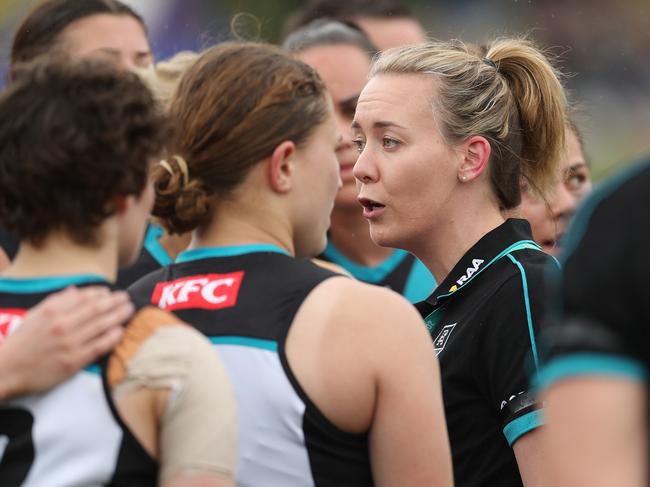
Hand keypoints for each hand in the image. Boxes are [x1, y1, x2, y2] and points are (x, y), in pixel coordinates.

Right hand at [0, 286, 133, 399]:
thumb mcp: (35, 315)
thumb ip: (57, 301)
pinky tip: (121, 331)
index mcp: (53, 310)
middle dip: (115, 302)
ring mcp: (70, 343)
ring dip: (119, 316)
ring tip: (129, 310)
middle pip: (97, 309)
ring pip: (102, 325)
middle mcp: (63, 324)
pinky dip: (113, 337)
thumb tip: (76, 290)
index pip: (85, 297)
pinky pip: (99, 346)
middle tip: (127, 298)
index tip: (110, 292)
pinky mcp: (74, 361)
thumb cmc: (22, 342)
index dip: (101, 293)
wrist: (7, 370)